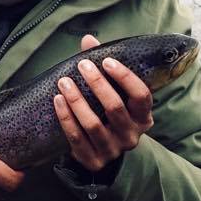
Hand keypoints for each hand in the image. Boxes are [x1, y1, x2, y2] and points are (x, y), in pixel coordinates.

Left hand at [53, 34, 153, 171]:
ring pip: (93, 124)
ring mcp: (113, 150)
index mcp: (143, 117)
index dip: (125, 77)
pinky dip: (65, 118)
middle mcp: (132, 136)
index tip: (106, 61)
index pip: (141, 96)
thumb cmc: (107, 112)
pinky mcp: (93, 161)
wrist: (100, 151)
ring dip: (77, 101)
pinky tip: (57, 100)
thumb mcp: (113, 92)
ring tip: (63, 82)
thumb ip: (103, 67)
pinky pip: (76, 138)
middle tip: (82, 65)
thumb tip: (88, 39)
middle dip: (97, 84)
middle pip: (115, 108)